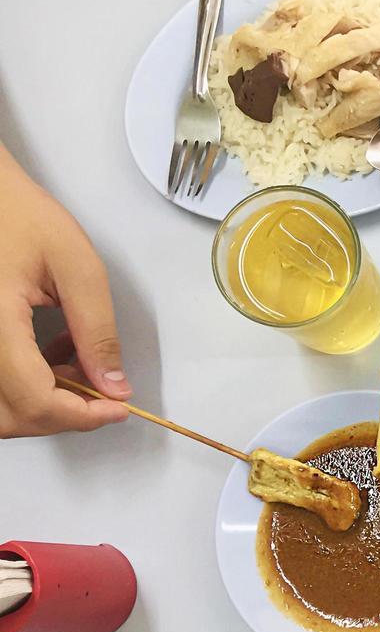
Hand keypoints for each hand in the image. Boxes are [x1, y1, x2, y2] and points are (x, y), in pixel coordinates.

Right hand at [0, 146, 130, 437]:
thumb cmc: (21, 215)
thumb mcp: (76, 267)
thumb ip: (97, 331)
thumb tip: (114, 386)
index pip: (33, 399)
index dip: (80, 416)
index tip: (117, 407)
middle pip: (10, 416)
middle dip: (62, 416)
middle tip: (103, 394)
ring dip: (43, 404)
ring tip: (78, 366)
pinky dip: (25, 388)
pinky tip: (54, 355)